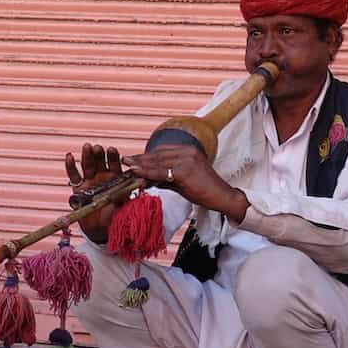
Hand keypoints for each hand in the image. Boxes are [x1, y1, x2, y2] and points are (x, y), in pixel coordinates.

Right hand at [64, 143, 124, 243]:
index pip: (115, 166)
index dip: (113, 158)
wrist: (100, 229)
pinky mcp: (78, 188)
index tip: (112, 150)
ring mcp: (90, 182)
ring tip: (87, 147)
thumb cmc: (113, 218)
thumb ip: (121, 199)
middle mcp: (103, 178)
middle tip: (98, 147)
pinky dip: (70, 166)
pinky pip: (73, 176)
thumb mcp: (120, 209)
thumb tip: (125, 191)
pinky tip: (69, 156)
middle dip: (99, 155)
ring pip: (87, 166)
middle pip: (100, 163)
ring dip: (87, 156)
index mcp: (115, 180)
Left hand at [123, 145, 248, 222]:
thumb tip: (148, 178)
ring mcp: (187, 159)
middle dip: (140, 159)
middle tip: (125, 161)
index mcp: (188, 151)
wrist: (222, 197)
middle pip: (158, 154)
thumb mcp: (182, 181)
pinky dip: (148, 173)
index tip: (132, 160)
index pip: (161, 151)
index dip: (146, 155)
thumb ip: (166, 178)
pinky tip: (138, 174)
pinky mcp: (185, 170)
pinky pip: (162, 171)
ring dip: (141, 164)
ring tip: (127, 167)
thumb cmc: (204, 191)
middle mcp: (187, 151)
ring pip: (158, 161)